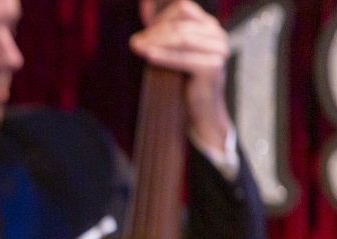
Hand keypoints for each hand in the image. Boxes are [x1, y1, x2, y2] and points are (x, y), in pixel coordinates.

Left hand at [131, 0, 232, 152]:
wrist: (201, 113)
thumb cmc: (185, 85)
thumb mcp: (176, 57)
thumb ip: (165, 42)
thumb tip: (136, 38)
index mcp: (209, 27)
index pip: (183, 8)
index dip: (161, 18)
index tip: (143, 33)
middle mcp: (217, 35)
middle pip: (180, 25)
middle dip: (154, 33)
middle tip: (134, 42)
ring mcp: (218, 50)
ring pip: (182, 38)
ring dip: (156, 42)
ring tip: (137, 47)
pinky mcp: (212, 67)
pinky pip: (184, 58)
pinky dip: (165, 56)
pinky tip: (149, 56)